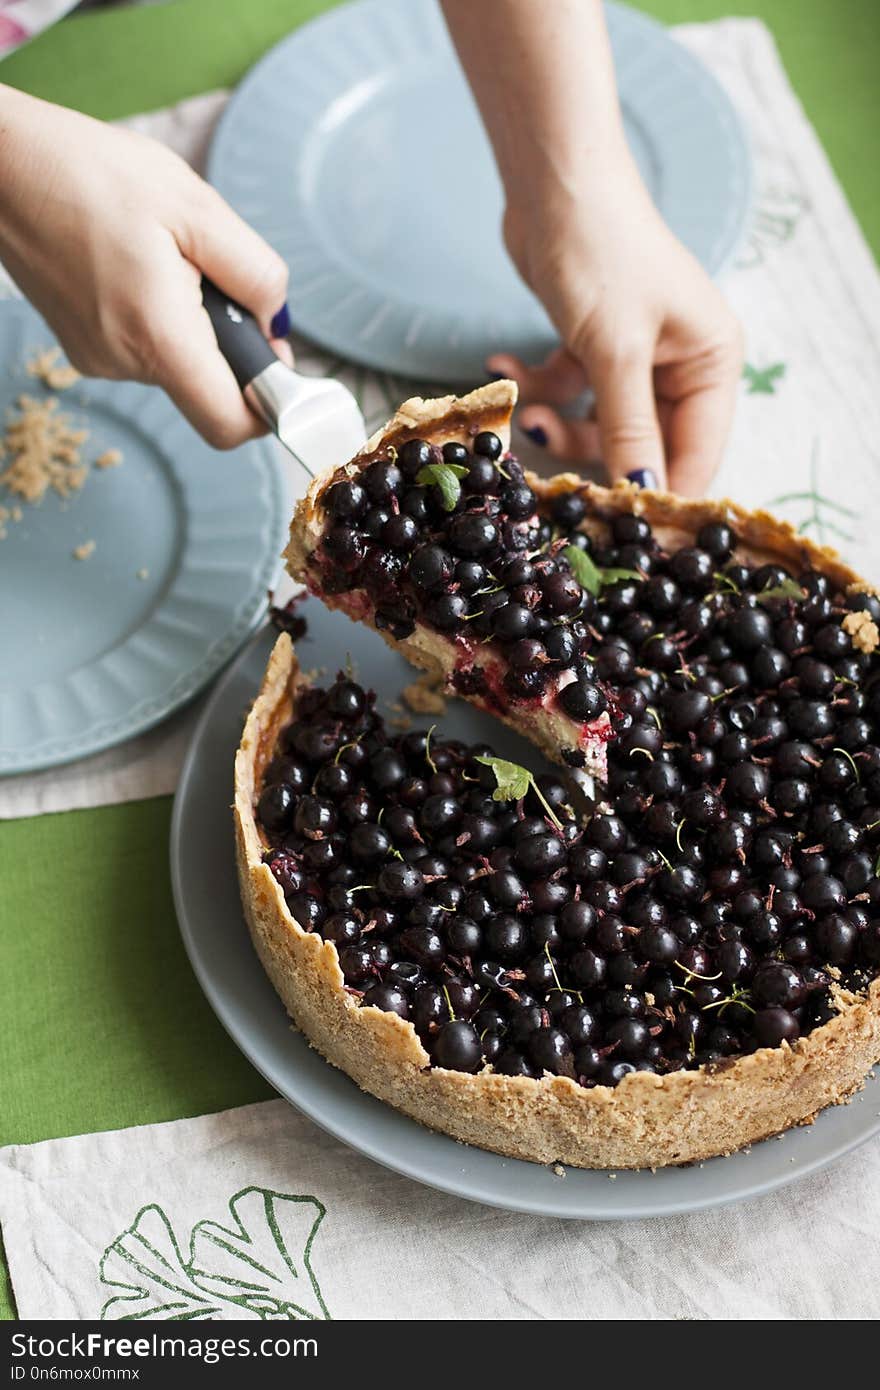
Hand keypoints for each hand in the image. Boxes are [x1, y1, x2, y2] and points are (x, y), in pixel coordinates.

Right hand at [0, 86, 290, 448]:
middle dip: (232, 344)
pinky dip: (162, 317)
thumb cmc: (92, 173)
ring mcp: (98, 360)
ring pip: (179, 366)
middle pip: (210, 390)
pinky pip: (147, 348)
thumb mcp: (198, 207)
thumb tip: (278, 325)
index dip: (269, 408)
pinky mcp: (84, 347)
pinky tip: (139, 264)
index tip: (283, 371)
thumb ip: (255, 273)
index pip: (230, 424)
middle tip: (215, 276)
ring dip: (195, 323)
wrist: (0, 165)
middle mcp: (124, 363)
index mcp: (158, 336)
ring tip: (165, 256)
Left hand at [495, 148, 742, 494]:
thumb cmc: (600, 250)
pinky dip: (535, 387)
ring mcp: (635, 357)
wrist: (552, 178)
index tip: (614, 527)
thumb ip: (628, 430)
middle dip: (591, 455)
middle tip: (544, 456)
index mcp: (711, 363)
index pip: (698, 456)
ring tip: (521, 409)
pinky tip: (502, 366)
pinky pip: (567, 393)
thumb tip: (641, 497)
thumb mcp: (614, 351)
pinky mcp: (591, 346)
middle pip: (642, 447)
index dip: (658, 495)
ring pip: (598, 427)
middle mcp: (681, 365)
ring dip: (555, 424)